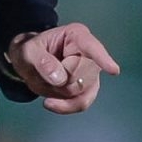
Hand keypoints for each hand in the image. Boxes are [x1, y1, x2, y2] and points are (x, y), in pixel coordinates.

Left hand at [6, 22, 120, 113]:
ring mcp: (91, 72)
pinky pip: (82, 103)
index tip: (113, 70)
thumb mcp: (27, 52)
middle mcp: (89, 53)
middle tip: (43, 72)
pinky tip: (50, 103)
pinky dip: (65, 106)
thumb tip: (60, 78)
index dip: (102, 59)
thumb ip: (41, 61)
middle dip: (60, 80)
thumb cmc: (30, 51)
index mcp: (76, 36)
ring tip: (45, 81)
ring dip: (59, 92)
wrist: (29, 63)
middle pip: (82, 75)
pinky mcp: (88, 89)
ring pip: (81, 92)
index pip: (91, 47)